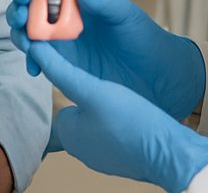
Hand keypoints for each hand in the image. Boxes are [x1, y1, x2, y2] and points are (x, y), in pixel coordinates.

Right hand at [6, 0, 205, 118]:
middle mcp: (64, 19)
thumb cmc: (146, 39)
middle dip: (17, 9)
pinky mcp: (62, 67)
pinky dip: (30, 61)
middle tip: (21, 18)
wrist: (159, 79)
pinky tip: (35, 67)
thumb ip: (104, 1)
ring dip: (19, 34)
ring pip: (27, 33)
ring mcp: (61, 44)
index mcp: (78, 0)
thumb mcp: (127, 15)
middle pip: (28, 8)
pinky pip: (38, 61)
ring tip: (27, 41)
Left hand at [31, 41, 207, 191]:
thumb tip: (37, 52)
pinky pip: (115, 129)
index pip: (62, 95)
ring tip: (124, 95)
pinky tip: (134, 111)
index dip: (74, 75)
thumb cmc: (131, 123)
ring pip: (98, 118)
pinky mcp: (121, 155)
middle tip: (111, 81)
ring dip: (108, 104)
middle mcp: (81, 149)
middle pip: (80, 106)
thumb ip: (63, 72)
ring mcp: (102, 155)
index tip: (90, 65)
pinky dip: (122, 118)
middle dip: (93, 92)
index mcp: (69, 134)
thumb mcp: (93, 91)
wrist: (170, 154)